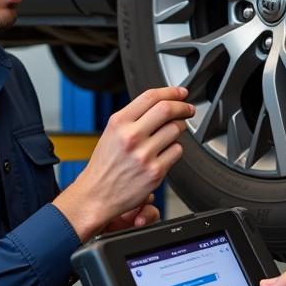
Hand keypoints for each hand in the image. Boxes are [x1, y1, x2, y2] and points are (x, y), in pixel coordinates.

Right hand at [53, 87, 194, 240]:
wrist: (97, 194)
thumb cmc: (106, 164)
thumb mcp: (112, 132)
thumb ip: (134, 117)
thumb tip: (162, 104)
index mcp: (119, 122)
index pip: (151, 97)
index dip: (171, 91)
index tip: (180, 93)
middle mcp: (131, 136)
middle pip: (167, 109)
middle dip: (183, 107)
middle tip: (188, 109)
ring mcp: (144, 154)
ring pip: (175, 130)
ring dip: (180, 128)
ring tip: (173, 133)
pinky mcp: (155, 172)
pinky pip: (177, 151)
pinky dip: (175, 149)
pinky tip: (166, 152)